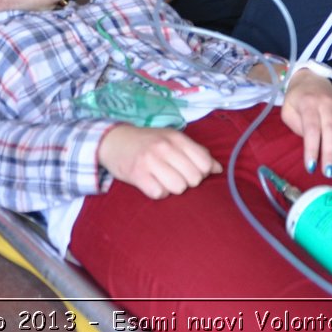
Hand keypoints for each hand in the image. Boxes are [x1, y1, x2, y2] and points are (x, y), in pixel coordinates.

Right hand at [98, 125, 221, 198]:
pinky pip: (158, 193)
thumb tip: (218, 169)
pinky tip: (151, 183)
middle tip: (174, 176)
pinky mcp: (137, 174)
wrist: (113, 141)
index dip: (200, 172)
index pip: (204, 163)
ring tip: (162, 179)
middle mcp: (164, 147)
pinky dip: (157, 192)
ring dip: (172, 188)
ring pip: (178, 188)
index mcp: (176, 138)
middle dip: (187, 182)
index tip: (189, 170)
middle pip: (193, 179)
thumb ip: (196, 152)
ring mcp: (150, 160)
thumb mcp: (172, 140)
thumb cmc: (147, 142)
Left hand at [282, 70, 331, 176]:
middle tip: (328, 172)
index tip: (311, 166)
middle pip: (331, 129)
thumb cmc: (297, 99)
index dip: (312, 147)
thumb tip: (309, 142)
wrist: (311, 78)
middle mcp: (327, 104)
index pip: (311, 127)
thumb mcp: (287, 109)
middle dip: (330, 152)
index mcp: (308, 103)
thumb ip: (295, 124)